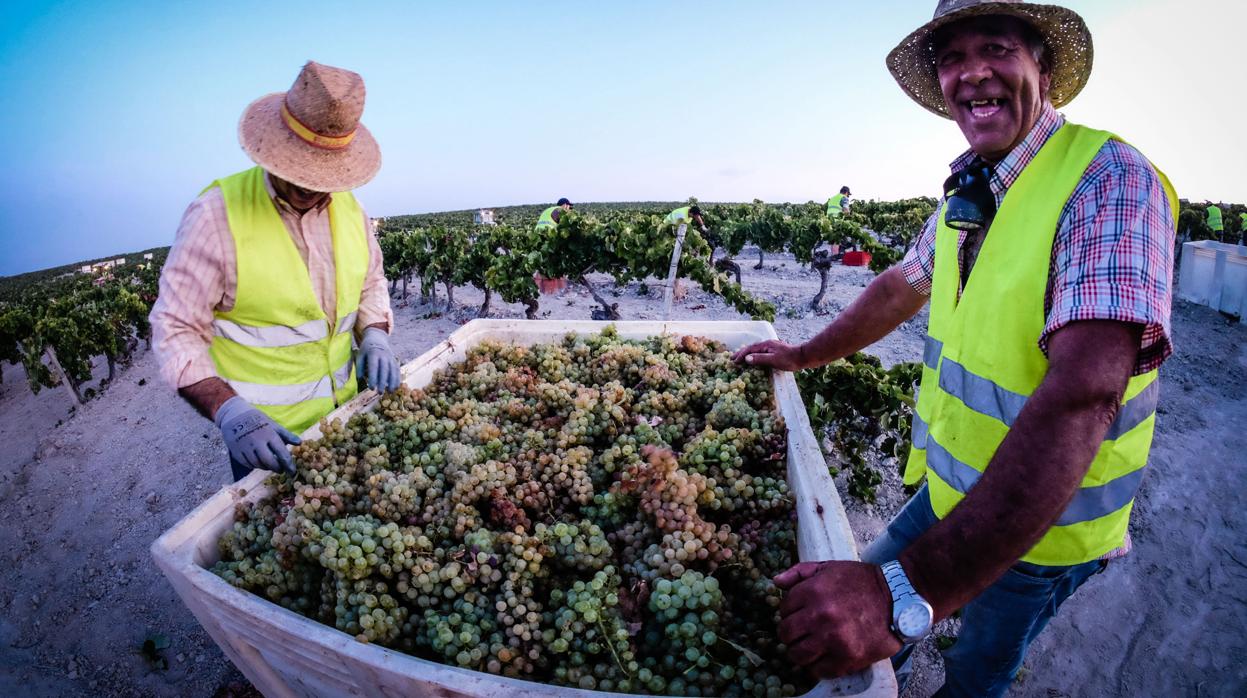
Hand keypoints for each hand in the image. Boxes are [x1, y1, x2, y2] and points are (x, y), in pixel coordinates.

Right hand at [214, 396, 300, 473]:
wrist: (235, 415)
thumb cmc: (258, 420)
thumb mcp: (273, 425)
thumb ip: (286, 435)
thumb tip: (300, 443)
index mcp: (269, 434)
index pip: (281, 453)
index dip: (288, 465)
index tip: (292, 472)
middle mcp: (257, 441)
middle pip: (269, 461)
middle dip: (277, 468)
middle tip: (281, 470)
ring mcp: (245, 447)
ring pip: (258, 464)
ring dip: (266, 467)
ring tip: (270, 465)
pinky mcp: (237, 452)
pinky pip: (247, 464)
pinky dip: (255, 466)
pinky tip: (259, 463)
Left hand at [357, 327, 400, 391]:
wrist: (377, 338)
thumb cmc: (366, 349)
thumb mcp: (360, 355)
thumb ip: (359, 366)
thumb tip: (360, 378)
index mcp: (373, 353)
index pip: (374, 367)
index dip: (373, 378)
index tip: (371, 388)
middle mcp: (383, 355)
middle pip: (384, 370)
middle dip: (382, 382)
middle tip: (379, 392)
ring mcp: (390, 358)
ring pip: (393, 371)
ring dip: (392, 382)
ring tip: (389, 392)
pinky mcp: (394, 360)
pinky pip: (397, 370)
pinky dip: (397, 379)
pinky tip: (395, 387)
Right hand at [732, 339, 807, 370]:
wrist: (804, 357)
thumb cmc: (789, 359)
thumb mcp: (773, 360)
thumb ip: (760, 359)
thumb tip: (746, 358)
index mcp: (765, 345)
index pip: (749, 349)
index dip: (741, 355)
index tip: (733, 361)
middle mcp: (767, 344)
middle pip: (751, 348)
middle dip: (741, 353)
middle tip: (732, 359)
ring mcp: (772, 347)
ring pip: (756, 350)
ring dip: (747, 354)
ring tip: (740, 359)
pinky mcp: (776, 351)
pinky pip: (761, 352)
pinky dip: (754, 356)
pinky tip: (755, 359)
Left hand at [775, 560, 900, 677]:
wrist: (897, 598)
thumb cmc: (861, 581)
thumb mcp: (829, 567)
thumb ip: (800, 572)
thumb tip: (776, 582)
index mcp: (813, 591)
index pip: (783, 609)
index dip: (789, 611)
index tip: (799, 613)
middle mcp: (820, 616)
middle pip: (785, 633)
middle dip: (790, 633)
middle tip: (801, 632)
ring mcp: (833, 639)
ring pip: (797, 655)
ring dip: (800, 652)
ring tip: (811, 646)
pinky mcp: (848, 658)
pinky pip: (819, 670)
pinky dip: (819, 666)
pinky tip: (826, 656)